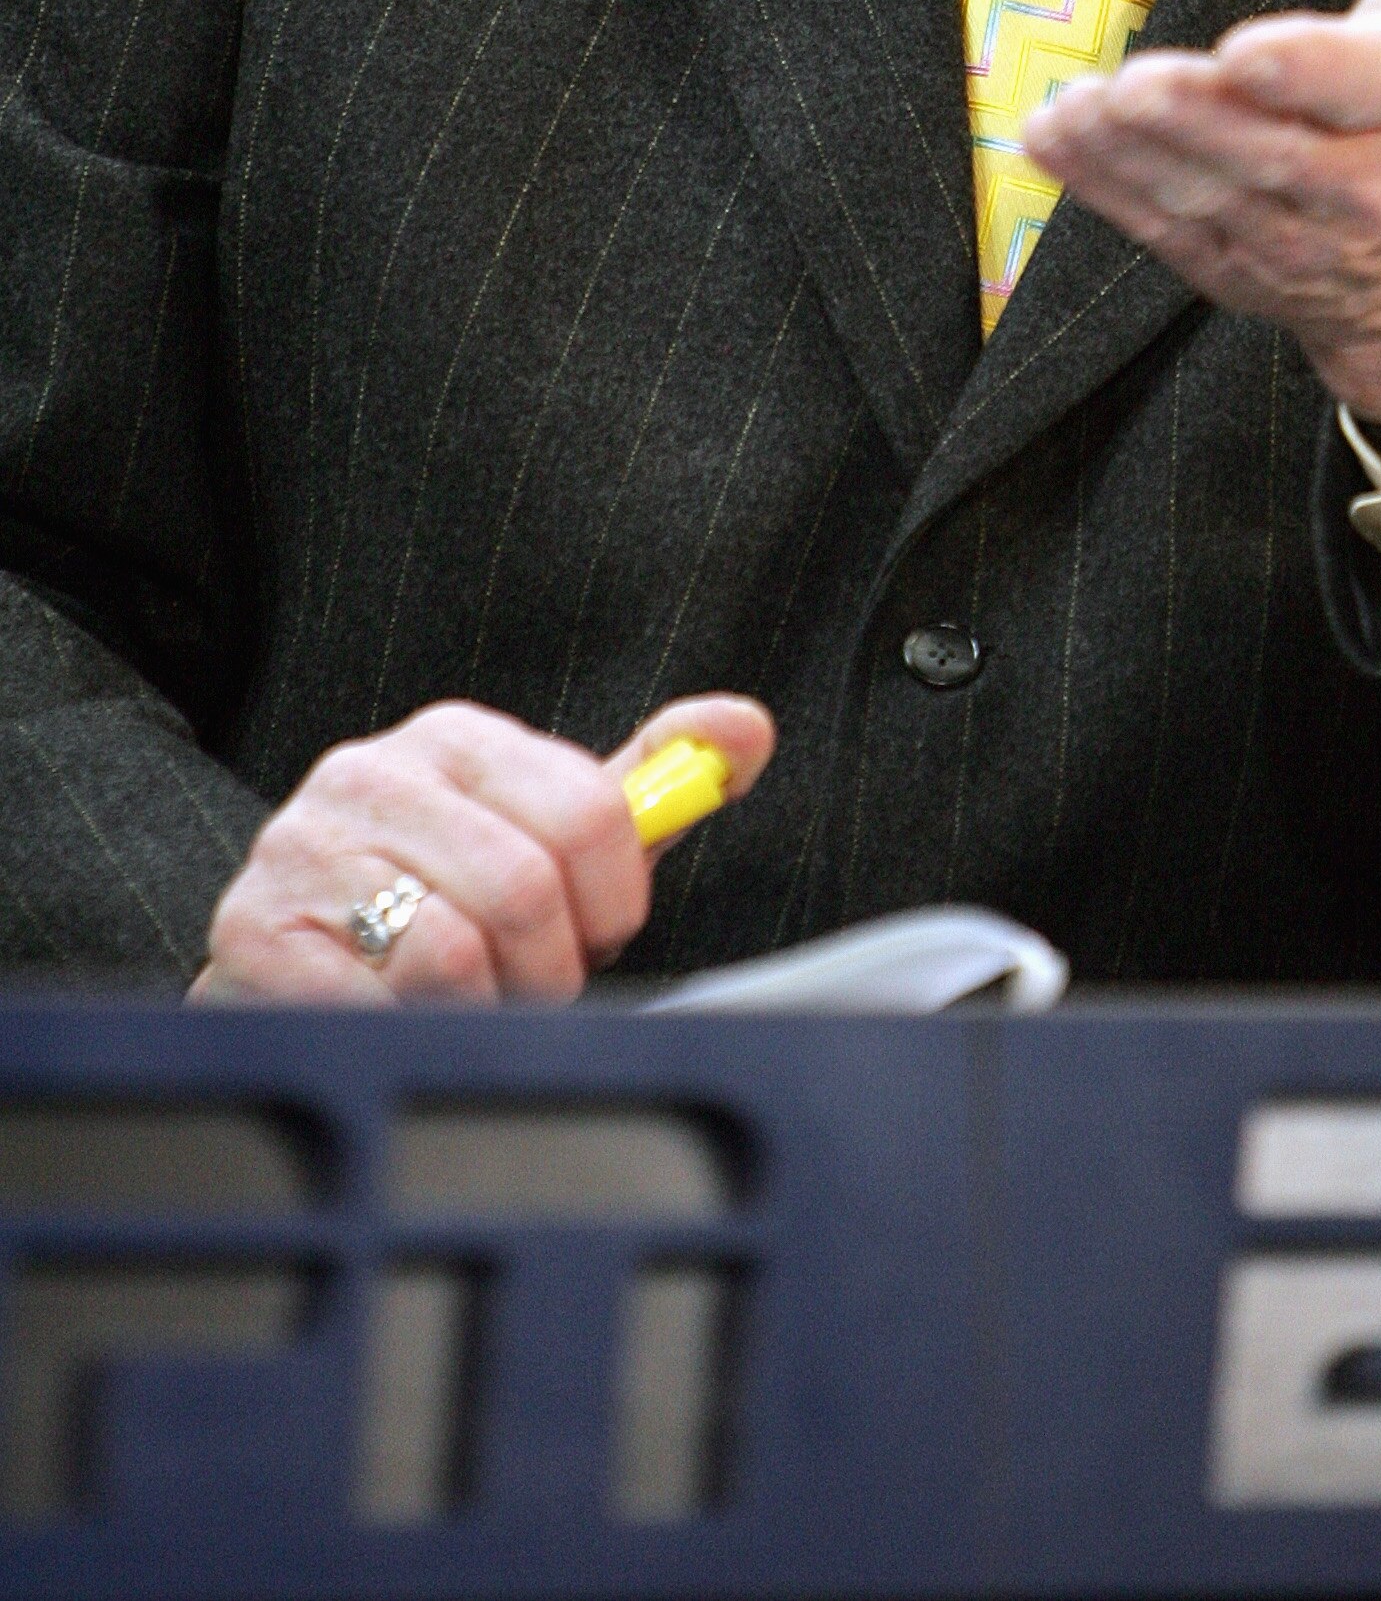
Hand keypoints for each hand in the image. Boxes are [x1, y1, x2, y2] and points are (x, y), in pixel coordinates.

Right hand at [191, 693, 775, 1003]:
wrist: (290, 957)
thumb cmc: (438, 899)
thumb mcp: (544, 834)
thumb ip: (647, 786)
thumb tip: (746, 729)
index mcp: (455, 738)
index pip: (588, 812)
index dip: (615, 898)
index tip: (598, 928)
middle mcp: (372, 774)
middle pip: (524, 890)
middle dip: (548, 966)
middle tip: (526, 981)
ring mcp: (302, 849)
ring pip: (451, 953)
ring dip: (480, 1007)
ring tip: (463, 999)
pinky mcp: (254, 933)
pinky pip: (373, 1004)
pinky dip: (408, 1032)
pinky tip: (396, 1015)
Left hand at [1026, 0, 1380, 421]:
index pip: (1361, 84)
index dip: (1306, 72)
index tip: (1249, 54)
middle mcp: (1362, 179)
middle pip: (1270, 148)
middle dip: (1201, 118)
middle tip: (1137, 83)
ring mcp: (1293, 234)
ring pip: (1208, 192)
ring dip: (1137, 154)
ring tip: (1081, 110)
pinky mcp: (1234, 263)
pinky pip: (1164, 227)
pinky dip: (1104, 190)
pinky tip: (1055, 140)